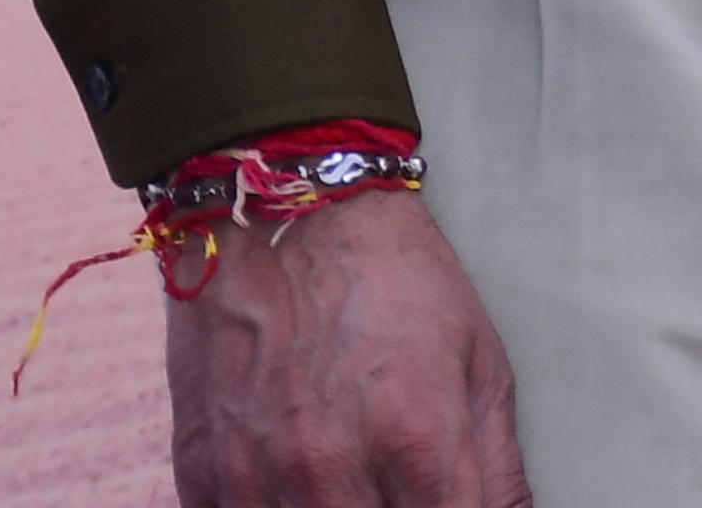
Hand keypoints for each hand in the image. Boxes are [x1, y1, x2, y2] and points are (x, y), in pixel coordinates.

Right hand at [166, 189, 528, 505]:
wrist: (289, 222)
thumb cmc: (398, 286)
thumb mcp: (479, 361)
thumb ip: (497, 463)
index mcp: (415, 437)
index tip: (457, 506)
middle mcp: (330, 467)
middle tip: (400, 488)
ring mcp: (257, 476)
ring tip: (356, 481)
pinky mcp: (204, 475)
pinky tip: (301, 484)